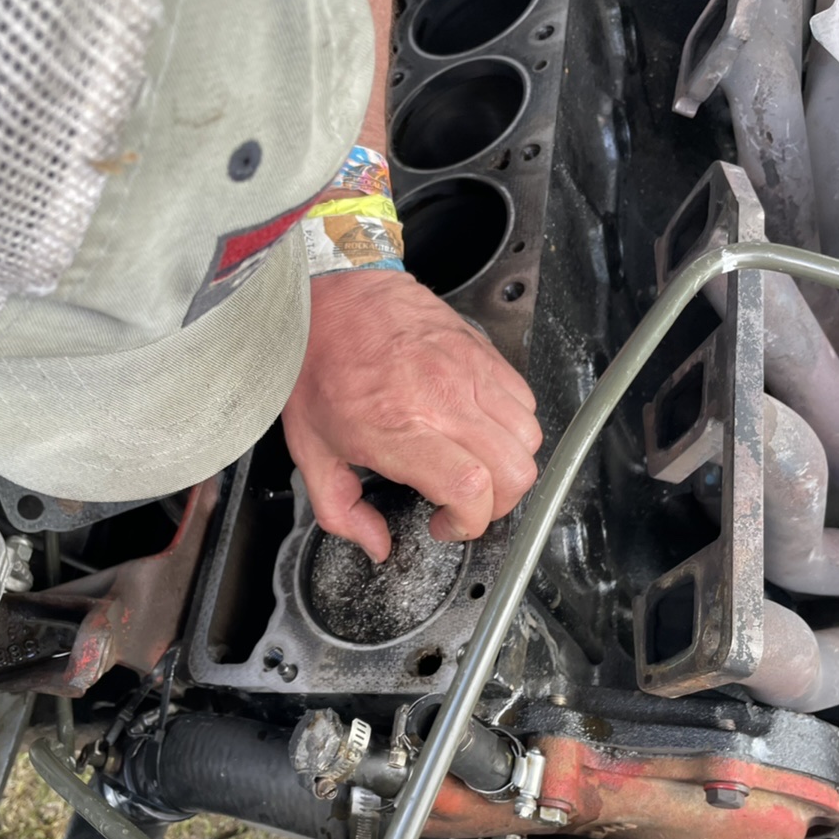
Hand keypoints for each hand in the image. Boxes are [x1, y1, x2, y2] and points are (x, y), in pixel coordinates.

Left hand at [281, 269, 542, 562]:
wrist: (331, 294)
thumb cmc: (319, 363)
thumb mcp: (310, 451)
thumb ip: (341, 511)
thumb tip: (376, 545)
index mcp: (400, 428)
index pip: (470, 488)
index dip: (469, 522)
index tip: (445, 524)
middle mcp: (443, 399)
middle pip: (514, 470)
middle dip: (496, 504)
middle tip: (465, 504)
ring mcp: (469, 371)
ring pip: (528, 437)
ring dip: (508, 465)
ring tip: (475, 467)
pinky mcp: (481, 351)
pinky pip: (524, 399)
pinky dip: (512, 425)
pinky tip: (479, 430)